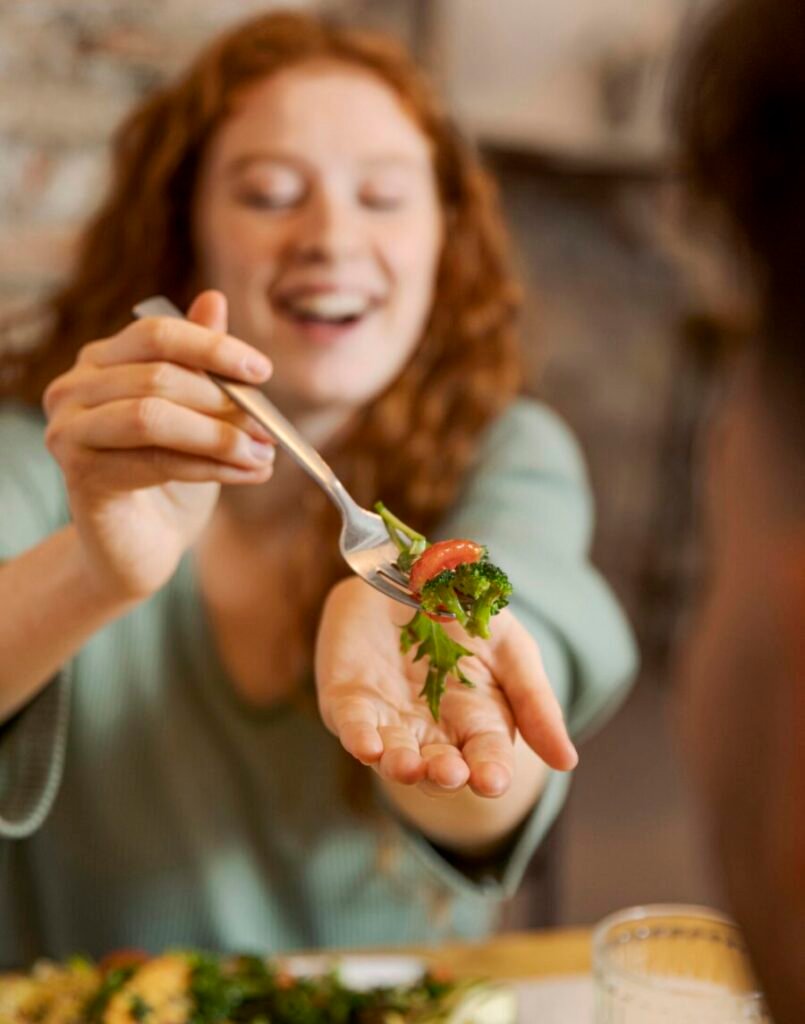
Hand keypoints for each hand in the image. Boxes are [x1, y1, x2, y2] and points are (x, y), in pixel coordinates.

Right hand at [44, 291, 274, 601]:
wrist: (140, 544)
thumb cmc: (168, 472)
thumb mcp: (194, 412)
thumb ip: (199, 362)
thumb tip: (215, 300)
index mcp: (102, 360)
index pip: (158, 334)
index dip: (213, 348)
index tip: (263, 371)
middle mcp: (74, 387)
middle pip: (159, 377)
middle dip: (226, 402)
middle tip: (271, 428)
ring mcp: (69, 430)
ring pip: (154, 417)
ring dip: (220, 436)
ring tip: (263, 454)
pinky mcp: (79, 474)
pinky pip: (155, 461)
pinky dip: (211, 468)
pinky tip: (248, 474)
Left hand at [316, 577, 577, 798]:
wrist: (407, 569)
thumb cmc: (464, 613)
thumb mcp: (511, 648)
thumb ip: (535, 702)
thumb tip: (568, 762)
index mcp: (477, 723)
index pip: (486, 758)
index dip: (489, 772)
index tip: (492, 780)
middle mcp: (432, 731)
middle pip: (439, 766)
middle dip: (443, 774)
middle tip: (450, 772)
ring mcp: (389, 718)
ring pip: (394, 755)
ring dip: (399, 765)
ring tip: (408, 767)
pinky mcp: (348, 700)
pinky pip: (352, 724)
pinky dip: (359, 737)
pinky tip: (369, 747)